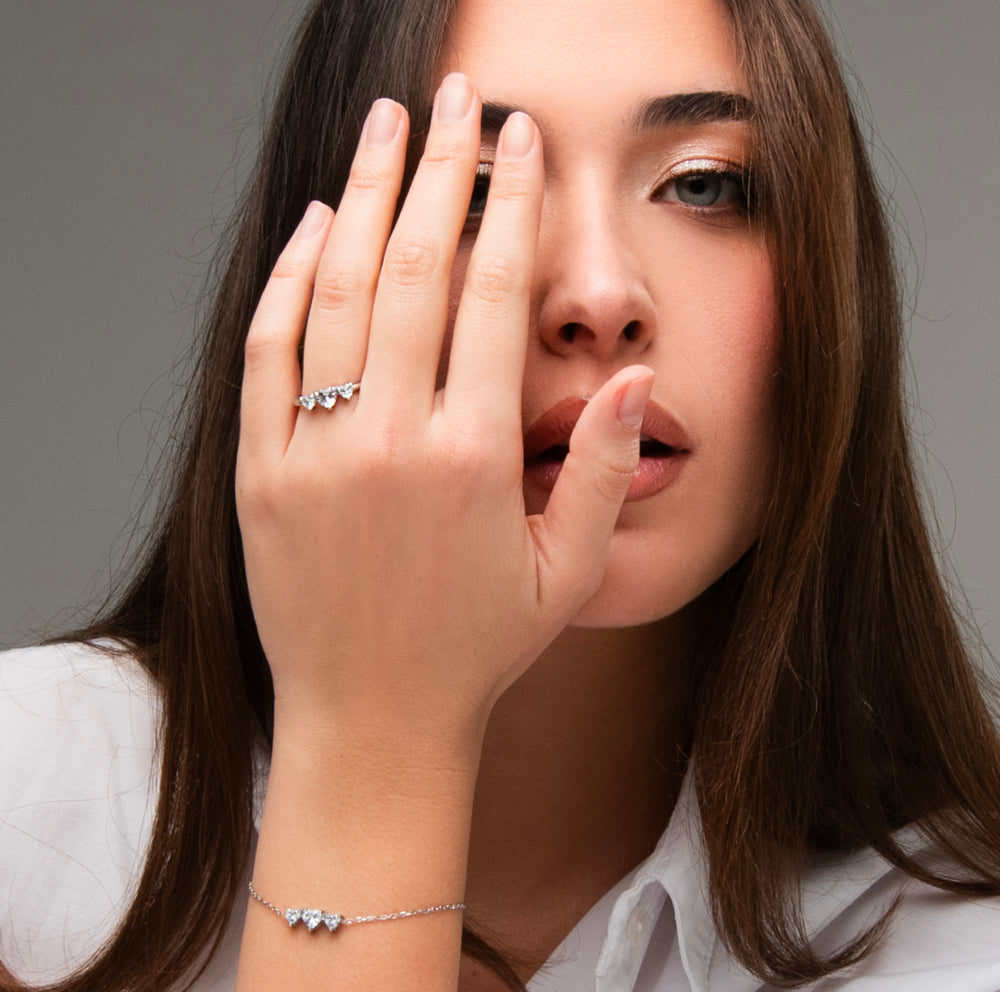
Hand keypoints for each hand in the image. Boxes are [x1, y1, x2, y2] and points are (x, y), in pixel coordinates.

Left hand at [235, 73, 651, 744]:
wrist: (372, 718)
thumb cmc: (475, 649)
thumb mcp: (567, 572)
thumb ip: (599, 468)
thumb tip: (630, 373)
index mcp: (474, 458)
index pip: (495, 291)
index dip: (510, 202)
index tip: (518, 140)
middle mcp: (391, 441)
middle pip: (418, 265)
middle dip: (441, 167)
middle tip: (458, 96)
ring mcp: (315, 453)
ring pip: (338, 288)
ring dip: (365, 195)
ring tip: (387, 124)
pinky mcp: (261, 472)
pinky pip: (268, 348)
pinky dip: (289, 276)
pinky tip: (316, 222)